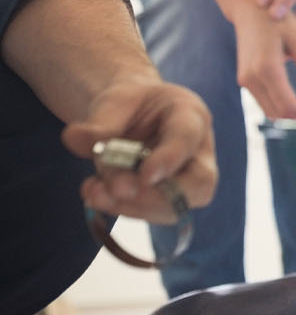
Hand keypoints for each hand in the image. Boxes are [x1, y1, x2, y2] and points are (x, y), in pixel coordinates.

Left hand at [61, 77, 216, 223]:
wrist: (130, 116)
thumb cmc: (131, 103)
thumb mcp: (114, 100)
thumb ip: (100, 120)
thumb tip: (76, 138)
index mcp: (190, 114)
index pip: (187, 138)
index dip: (170, 159)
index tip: (145, 177)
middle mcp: (196, 151)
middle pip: (200, 184)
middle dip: (158, 196)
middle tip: (119, 190)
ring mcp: (185, 179)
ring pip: (175, 207)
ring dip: (132, 206)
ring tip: (95, 192)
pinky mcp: (166, 199)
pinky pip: (151, 213)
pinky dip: (120, 208)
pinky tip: (95, 194)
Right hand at [231, 2, 295, 120]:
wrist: (249, 9)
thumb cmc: (277, 20)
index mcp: (265, 68)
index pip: (289, 106)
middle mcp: (251, 79)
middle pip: (281, 115)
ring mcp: (246, 81)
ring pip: (273, 113)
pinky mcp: (246, 81)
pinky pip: (267, 104)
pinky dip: (286, 107)